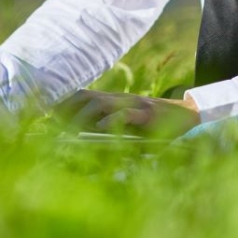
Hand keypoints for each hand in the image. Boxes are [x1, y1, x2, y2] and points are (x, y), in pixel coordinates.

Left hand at [54, 90, 199, 137]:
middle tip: (53, 122)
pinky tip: (99, 129)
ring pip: (102, 103)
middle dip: (68, 107)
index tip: (49, 115)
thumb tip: (86, 141)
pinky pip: (125, 114)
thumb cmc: (158, 126)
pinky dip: (110, 120)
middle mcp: (121, 99)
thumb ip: (112, 129)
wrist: (189, 116)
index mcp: (115, 101)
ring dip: (83, 114)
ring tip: (70, 127)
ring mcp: (134, 104)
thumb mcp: (132, 127)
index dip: (66, 103)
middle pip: (87, 96)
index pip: (85, 96)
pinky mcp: (147, 114)